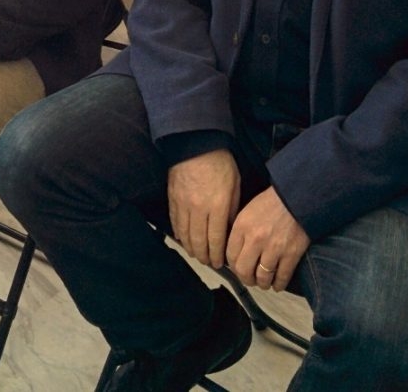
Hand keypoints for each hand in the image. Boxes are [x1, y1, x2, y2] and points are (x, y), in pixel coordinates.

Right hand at [167, 149, 240, 268]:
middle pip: (199, 241)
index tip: (221, 263)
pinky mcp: (172, 199)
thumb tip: (228, 230)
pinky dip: (180, 235)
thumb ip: (231, 210)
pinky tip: (184, 240)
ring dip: (192, 248)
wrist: (196, 144)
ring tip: (198, 255)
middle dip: (205, 256)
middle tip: (210, 263)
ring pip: (185, 235)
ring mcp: (183, 204)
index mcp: (217, 206)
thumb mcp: (234, 186)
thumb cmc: (220, 163)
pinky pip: (175, 223)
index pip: (216, 239)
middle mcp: (198, 209)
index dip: (218, 254)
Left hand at [226, 186, 310, 292]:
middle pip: (243, 270)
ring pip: (262, 278)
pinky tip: (277, 285)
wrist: (297, 197)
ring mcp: (274, 248)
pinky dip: (279, 285)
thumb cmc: (271, 202)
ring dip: (262, 284)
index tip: (237, 268)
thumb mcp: (247, 211)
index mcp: (242, 227)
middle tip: (250, 279)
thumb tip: (235, 252)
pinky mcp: (291, 254)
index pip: (230, 255)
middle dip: (246, 279)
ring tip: (264, 283)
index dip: (233, 266)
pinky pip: (282, 277)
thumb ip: (240, 231)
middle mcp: (255, 240)